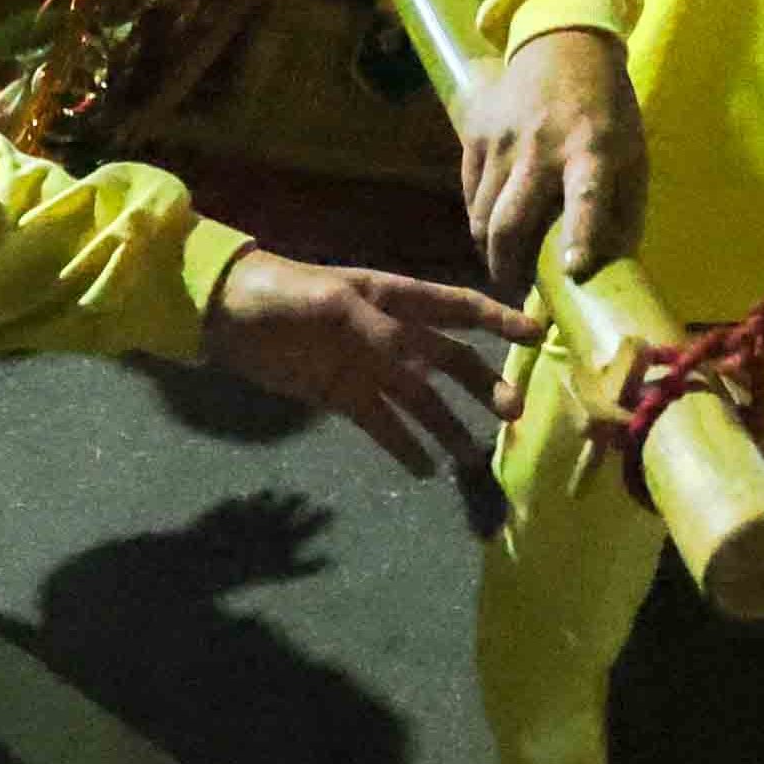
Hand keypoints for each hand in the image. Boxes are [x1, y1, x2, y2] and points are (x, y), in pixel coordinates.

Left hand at [197, 244, 530, 481]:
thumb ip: (379, 335)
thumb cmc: (281, 293)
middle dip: (483, 385)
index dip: (498, 321)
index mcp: (394, 298)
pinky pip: (382, 424)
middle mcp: (391, 334)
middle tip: (512, 414)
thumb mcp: (332, 304)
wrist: (225, 315)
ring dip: (447, 426)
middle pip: (449, 361)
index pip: (458, 308)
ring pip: (421, 400)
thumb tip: (421, 369)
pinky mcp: (343, 396)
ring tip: (472, 461)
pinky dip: (403, 446)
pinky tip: (425, 470)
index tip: (538, 337)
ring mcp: (368, 368)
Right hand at [459, 23, 642, 287]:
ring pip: (482, 214)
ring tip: (503, 266)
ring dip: (490, 250)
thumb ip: (624, 213)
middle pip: (511, 221)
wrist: (563, 45)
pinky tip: (491, 227)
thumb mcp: (633, 155)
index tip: (573, 271)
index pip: (588, 198)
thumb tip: (612, 273)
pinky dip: (478, 218)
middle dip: (507, 267)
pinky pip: (469, 193)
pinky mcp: (476, 133)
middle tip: (514, 289)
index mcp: (593, 150)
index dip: (581, 236)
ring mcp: (503, 140)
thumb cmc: (607, 110)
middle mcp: (543, 147)